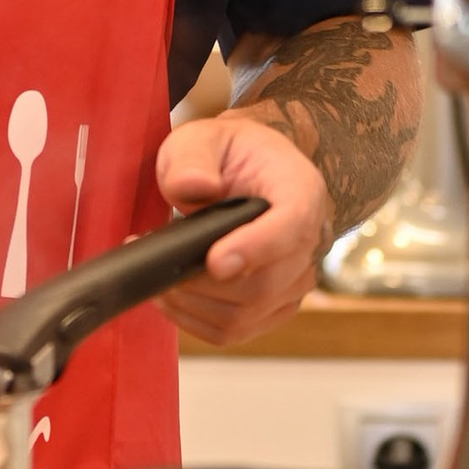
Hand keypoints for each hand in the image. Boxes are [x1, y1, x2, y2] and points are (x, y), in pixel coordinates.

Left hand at [152, 110, 327, 345]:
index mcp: (302, 192)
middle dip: (200, 282)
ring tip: (160, 274)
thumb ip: (193, 158)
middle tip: (158, 258)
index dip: (255, 249)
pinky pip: (233, 331)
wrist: (252, 174)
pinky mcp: (273, 308)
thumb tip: (194, 187)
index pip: (292, 227)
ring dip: (190, 302)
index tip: (215, 261)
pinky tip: (174, 294)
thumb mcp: (205, 138)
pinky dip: (194, 319)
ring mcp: (295, 281)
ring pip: (244, 315)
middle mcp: (310, 243)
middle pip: (264, 284)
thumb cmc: (231, 155)